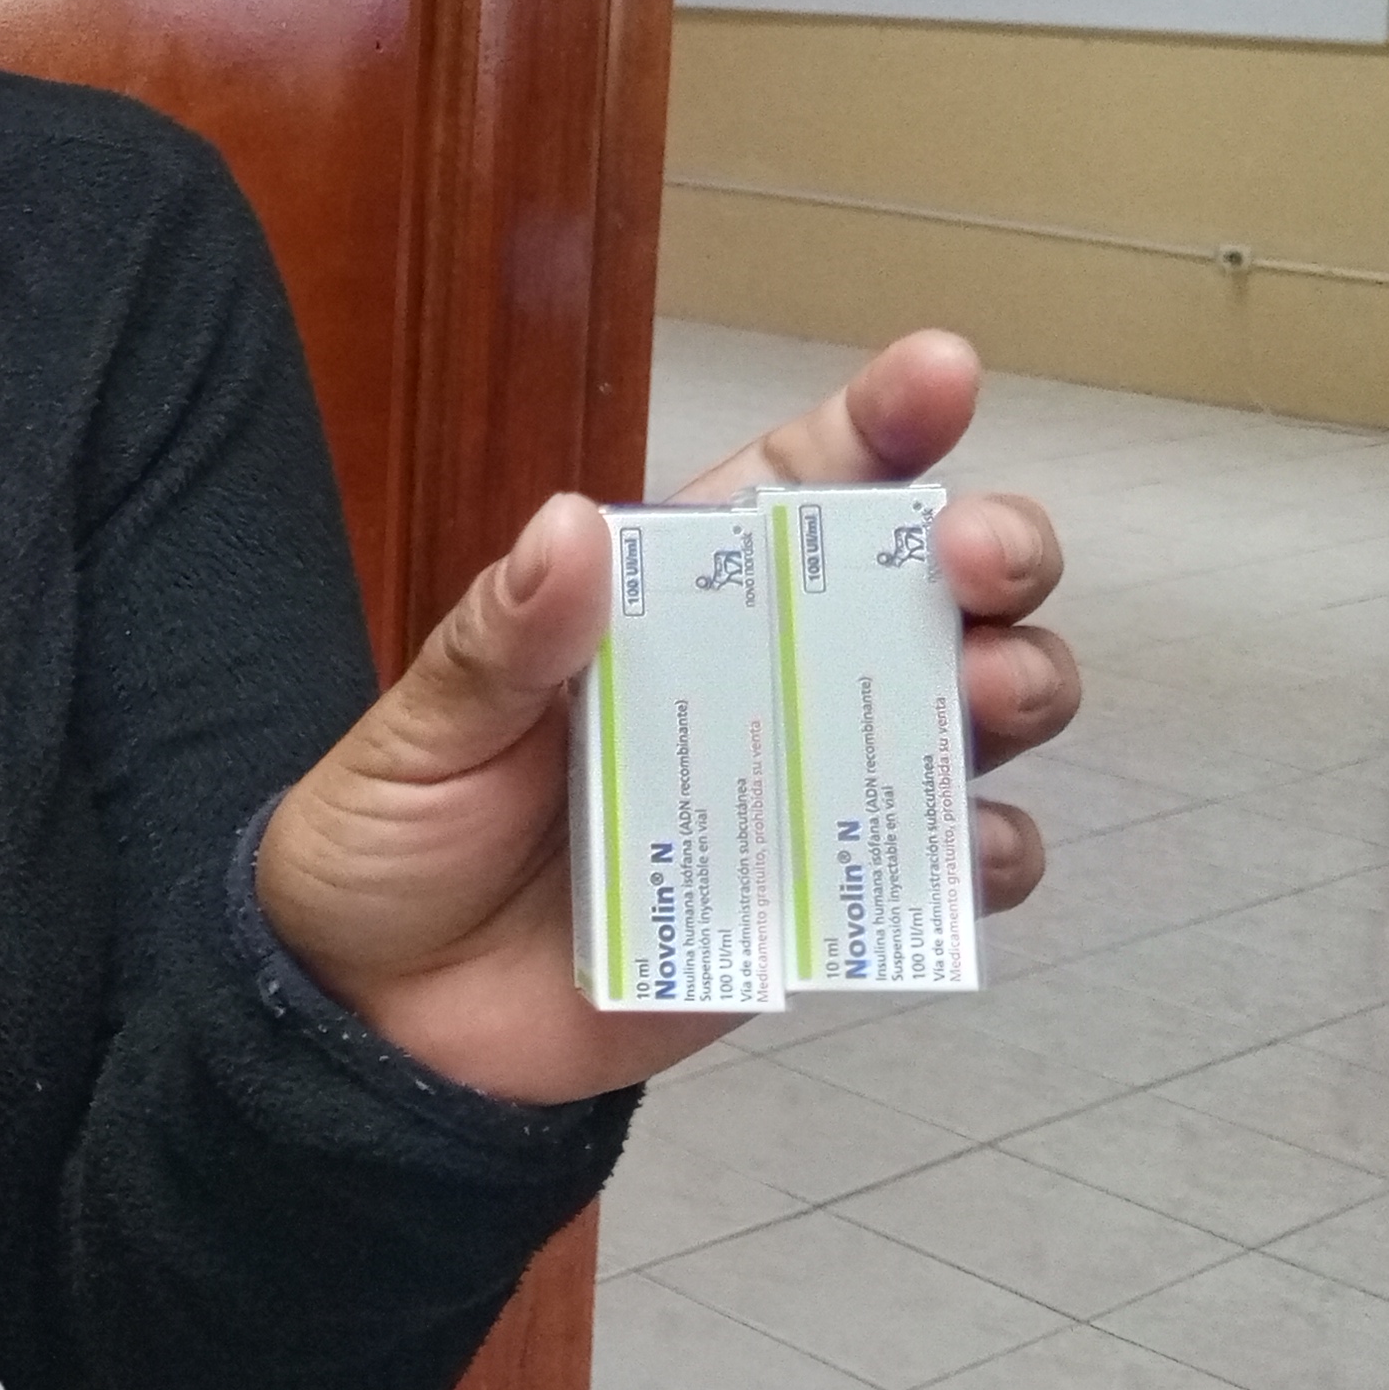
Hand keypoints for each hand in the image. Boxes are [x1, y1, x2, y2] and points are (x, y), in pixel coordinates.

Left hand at [255, 330, 1079, 1104]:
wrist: (373, 1016)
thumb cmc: (392, 835)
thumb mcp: (422, 725)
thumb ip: (504, 639)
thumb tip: (574, 526)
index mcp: (665, 601)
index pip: (793, 489)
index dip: (878, 425)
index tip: (941, 373)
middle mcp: (757, 678)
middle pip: (923, 588)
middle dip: (989, 551)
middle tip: (981, 558)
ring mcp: (798, 790)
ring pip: (966, 715)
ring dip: (1014, 686)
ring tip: (992, 691)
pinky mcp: (811, 906)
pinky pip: (940, 876)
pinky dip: (984, 859)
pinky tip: (973, 849)